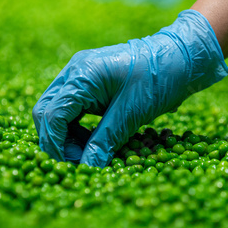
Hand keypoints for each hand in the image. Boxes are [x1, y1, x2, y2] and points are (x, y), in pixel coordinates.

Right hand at [33, 10, 227, 166]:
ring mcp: (81, 75)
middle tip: (79, 160)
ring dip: (66, 135)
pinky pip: (72, 108)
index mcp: (82, 74)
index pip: (52, 114)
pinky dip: (77, 127)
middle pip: (46, 112)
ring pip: (56, 111)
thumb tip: (87, 169)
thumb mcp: (131, 114)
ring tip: (88, 152)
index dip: (57, 144)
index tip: (75, 164)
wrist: (181, 58)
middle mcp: (75, 71)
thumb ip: (104, 142)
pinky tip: (92, 140)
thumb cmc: (159, 79)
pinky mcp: (90, 82)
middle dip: (57, 140)